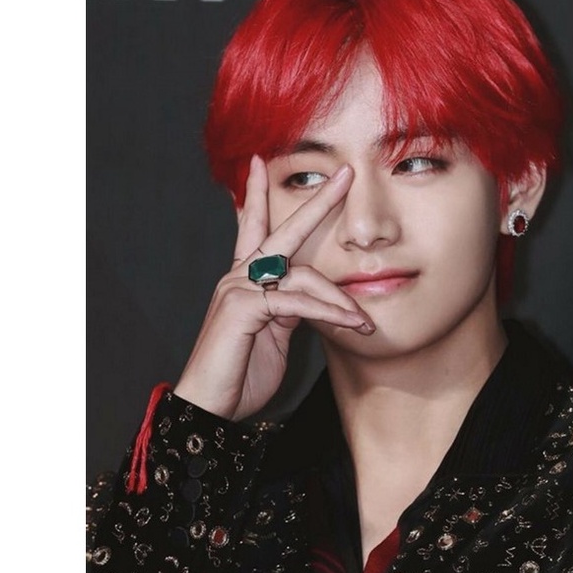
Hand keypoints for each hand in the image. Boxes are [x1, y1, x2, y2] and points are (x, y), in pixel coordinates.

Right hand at [172, 155, 374, 420]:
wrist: (209, 409)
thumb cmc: (239, 376)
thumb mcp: (274, 336)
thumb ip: (291, 310)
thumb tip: (314, 298)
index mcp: (243, 280)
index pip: (253, 229)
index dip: (258, 195)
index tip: (260, 163)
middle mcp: (238, 277)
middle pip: (284, 231)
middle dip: (318, 201)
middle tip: (346, 174)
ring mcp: (237, 289)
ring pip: (304, 277)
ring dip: (340, 301)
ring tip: (363, 322)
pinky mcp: (243, 307)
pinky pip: (298, 302)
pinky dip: (329, 313)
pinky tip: (350, 324)